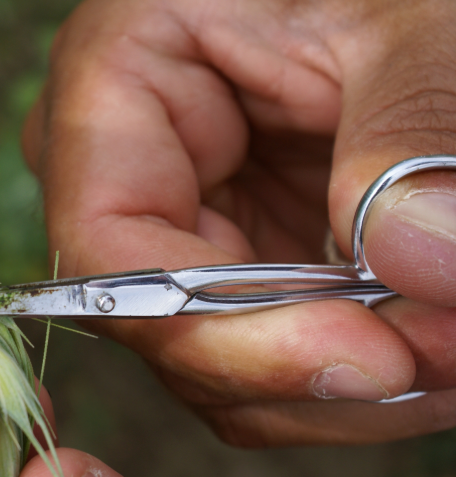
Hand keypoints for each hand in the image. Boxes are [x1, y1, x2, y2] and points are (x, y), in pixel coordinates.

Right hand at [21, 0, 455, 445]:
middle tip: (449, 353)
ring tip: (451, 346)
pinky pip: (259, 352)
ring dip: (337, 386)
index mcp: (112, 83)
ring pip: (214, 366)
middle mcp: (118, 172)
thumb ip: (411, 129)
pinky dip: (345, 370)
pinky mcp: (226, 262)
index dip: (223, 326)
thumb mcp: (411, 20)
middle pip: (164, 327)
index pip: (109, 247)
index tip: (369, 357)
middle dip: (311, 364)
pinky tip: (424, 344)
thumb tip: (422, 264)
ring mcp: (169, 227)